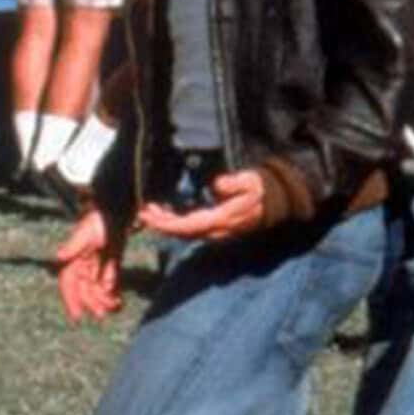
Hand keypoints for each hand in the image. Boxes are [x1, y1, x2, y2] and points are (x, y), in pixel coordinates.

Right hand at [52, 208, 125, 323]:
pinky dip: (113, 293)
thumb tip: (58, 257)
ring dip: (103, 300)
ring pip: (96, 289)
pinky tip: (120, 302)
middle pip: (84, 289)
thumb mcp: (87, 232)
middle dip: (91, 303)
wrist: (119, 208)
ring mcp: (97, 264)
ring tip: (115, 307)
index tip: (77, 316)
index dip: (70, 299)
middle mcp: (83, 263)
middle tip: (102, 315)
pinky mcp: (110, 262)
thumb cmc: (101, 219)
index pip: (68, 283)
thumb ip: (74, 246)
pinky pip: (109, 283)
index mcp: (74, 258)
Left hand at [137, 169, 268, 242]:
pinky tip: (163, 213)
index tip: (152, 218)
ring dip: (164, 223)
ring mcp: (212, 231)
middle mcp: (213, 230)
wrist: (270, 204)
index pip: (189, 226)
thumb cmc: (258, 191)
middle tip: (143, 212)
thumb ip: (235, 183)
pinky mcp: (210, 228)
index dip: (169, 224)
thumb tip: (218, 184)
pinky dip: (173, 222)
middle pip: (182, 232)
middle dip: (161, 224)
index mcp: (220, 220)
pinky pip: (188, 229)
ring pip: (183, 232)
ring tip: (148, 211)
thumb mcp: (251, 182)